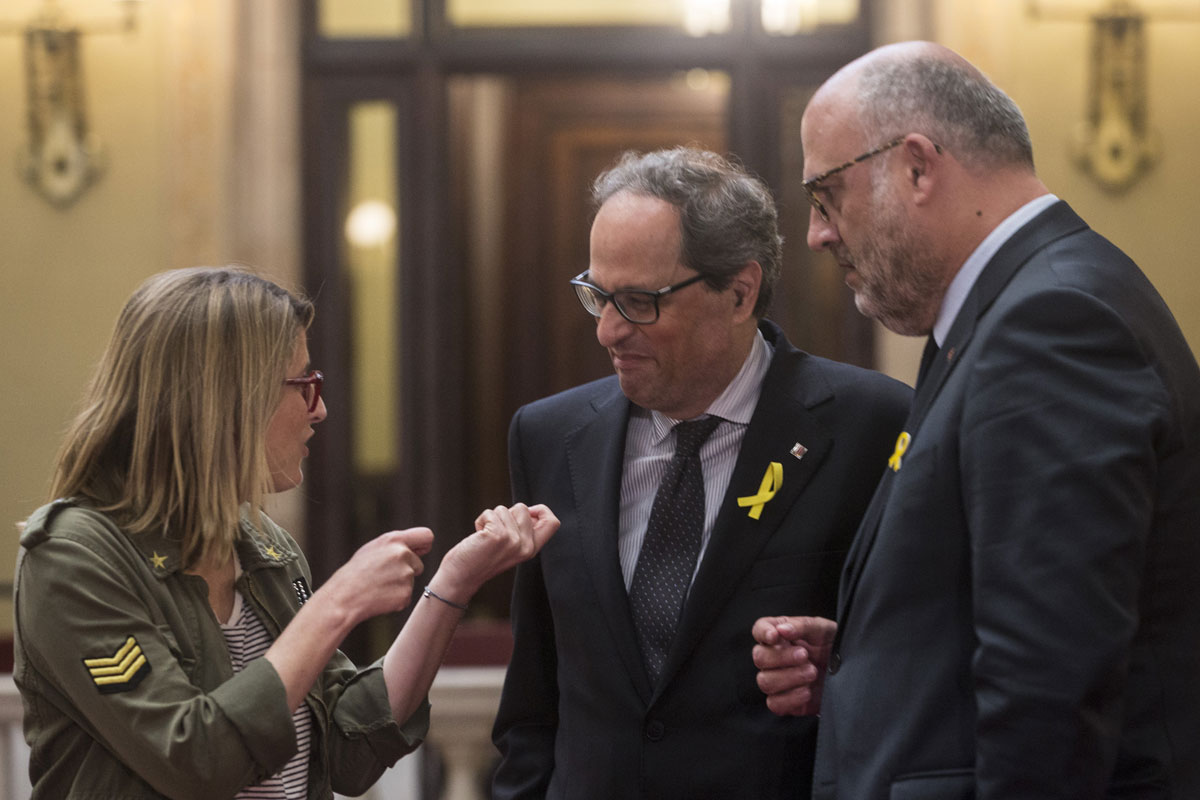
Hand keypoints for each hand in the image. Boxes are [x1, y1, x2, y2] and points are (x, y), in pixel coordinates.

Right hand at [324, 528, 433, 623]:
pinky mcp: (406, 593)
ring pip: (411, 581)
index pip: (427, 535)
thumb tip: (419, 548)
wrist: (343, 597)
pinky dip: (396, 599)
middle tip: (384, 577)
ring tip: (378, 587)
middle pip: (419, 564)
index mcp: (393, 540)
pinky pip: (406, 596)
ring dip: (399, 585)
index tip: (420, 552)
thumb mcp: (372, 550)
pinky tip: (380, 597)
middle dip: (407, 570)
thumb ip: (395, 546)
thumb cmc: (355, 573)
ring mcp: (405, 574)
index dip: (424, 545)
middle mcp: (402, 554)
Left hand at [434, 503, 559, 600]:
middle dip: (507, 513)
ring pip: (505, 509)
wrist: (461, 577)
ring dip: (492, 517)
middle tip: (496, 531)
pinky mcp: (498, 535)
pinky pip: (490, 513)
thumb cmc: (482, 558)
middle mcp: (526, 546)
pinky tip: (478, 536)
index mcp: (532, 549)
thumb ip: (523, 531)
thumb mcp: (511, 547)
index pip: (553, 522)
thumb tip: (530, 510)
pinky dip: (481, 520)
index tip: (526, 513)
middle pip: (524, 509)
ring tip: (485, 535)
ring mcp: (513, 541)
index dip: (541, 510)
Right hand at [751, 615, 836, 716]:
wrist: (853, 675)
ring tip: (812, 673)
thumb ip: (802, 626)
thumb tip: (782, 629)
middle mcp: (775, 657)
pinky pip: (774, 704)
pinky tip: (807, 691)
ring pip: (764, 681)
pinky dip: (791, 698)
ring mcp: (778, 680)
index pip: (760, 629)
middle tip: (804, 655)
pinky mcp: (785, 702)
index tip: (776, 636)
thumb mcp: (824, 630)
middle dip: (781, 657)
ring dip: (789, 677)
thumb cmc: (835, 648)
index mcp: (781, 636)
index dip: (763, 632)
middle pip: (759, 657)